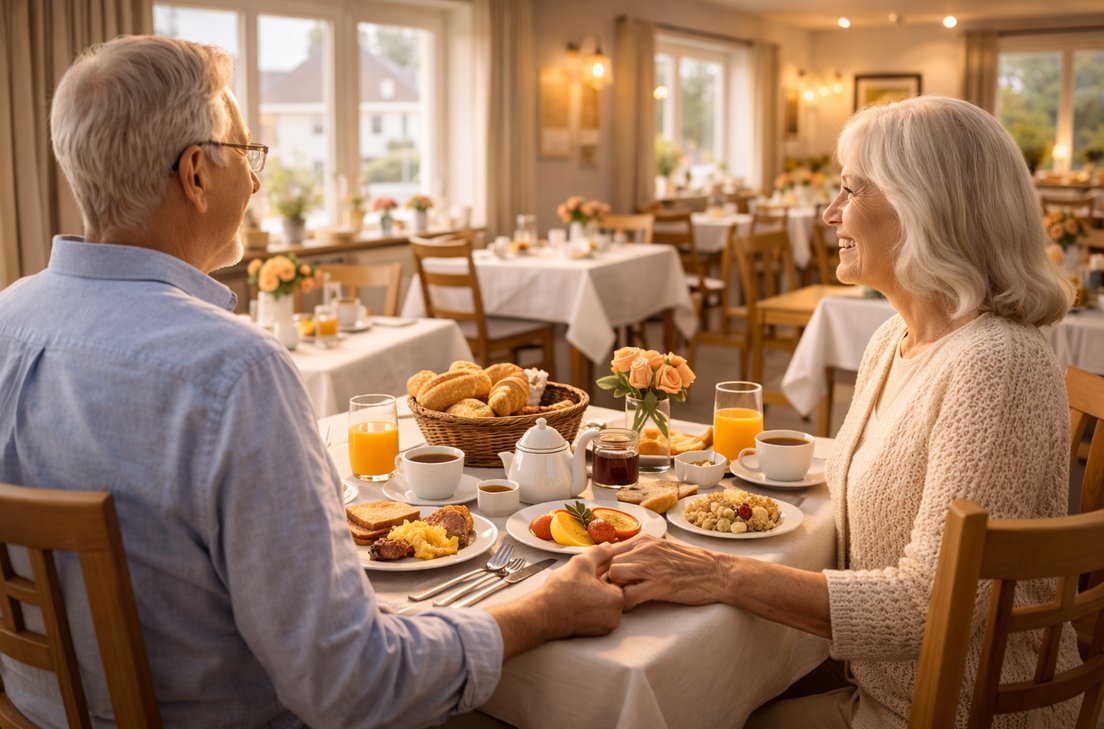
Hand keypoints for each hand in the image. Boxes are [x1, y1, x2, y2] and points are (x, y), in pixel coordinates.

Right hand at [539, 541, 635, 637]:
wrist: (543, 614)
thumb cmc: (562, 591)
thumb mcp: (582, 562)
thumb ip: (599, 553)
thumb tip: (608, 547)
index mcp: (617, 599)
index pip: (617, 578)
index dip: (602, 570)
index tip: (589, 570)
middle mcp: (615, 616)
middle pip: (611, 591)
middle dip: (598, 582)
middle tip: (582, 578)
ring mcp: (604, 626)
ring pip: (603, 602)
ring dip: (593, 593)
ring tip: (577, 588)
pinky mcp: (594, 632)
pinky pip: (596, 613)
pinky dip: (588, 605)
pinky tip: (575, 599)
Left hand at [607, 536, 730, 609]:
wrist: (719, 572)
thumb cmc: (692, 564)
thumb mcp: (663, 549)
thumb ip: (642, 553)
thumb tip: (619, 562)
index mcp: (645, 540)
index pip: (609, 550)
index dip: (601, 566)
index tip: (600, 578)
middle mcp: (646, 549)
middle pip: (608, 562)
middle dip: (605, 579)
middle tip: (609, 592)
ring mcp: (653, 566)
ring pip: (615, 575)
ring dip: (614, 589)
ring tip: (621, 598)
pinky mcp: (660, 585)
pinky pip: (629, 594)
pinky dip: (626, 603)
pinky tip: (633, 606)